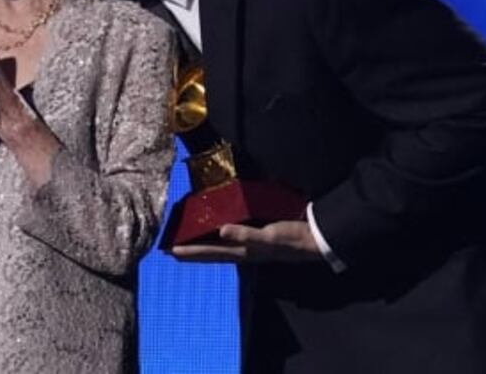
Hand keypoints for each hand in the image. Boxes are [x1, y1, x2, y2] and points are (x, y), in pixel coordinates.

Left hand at [169, 220, 321, 263]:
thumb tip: (220, 231)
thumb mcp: (269, 236)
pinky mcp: (258, 238)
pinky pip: (232, 239)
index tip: (170, 251)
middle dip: (192, 253)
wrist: (315, 239)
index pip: (211, 253)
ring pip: (220, 249)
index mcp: (243, 251)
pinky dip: (221, 237)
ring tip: (188, 246)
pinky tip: (218, 233)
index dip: (191, 252)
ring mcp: (251, 247)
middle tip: (171, 252)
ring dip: (203, 248)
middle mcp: (244, 251)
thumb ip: (246, 234)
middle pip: (212, 254)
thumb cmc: (291, 238)